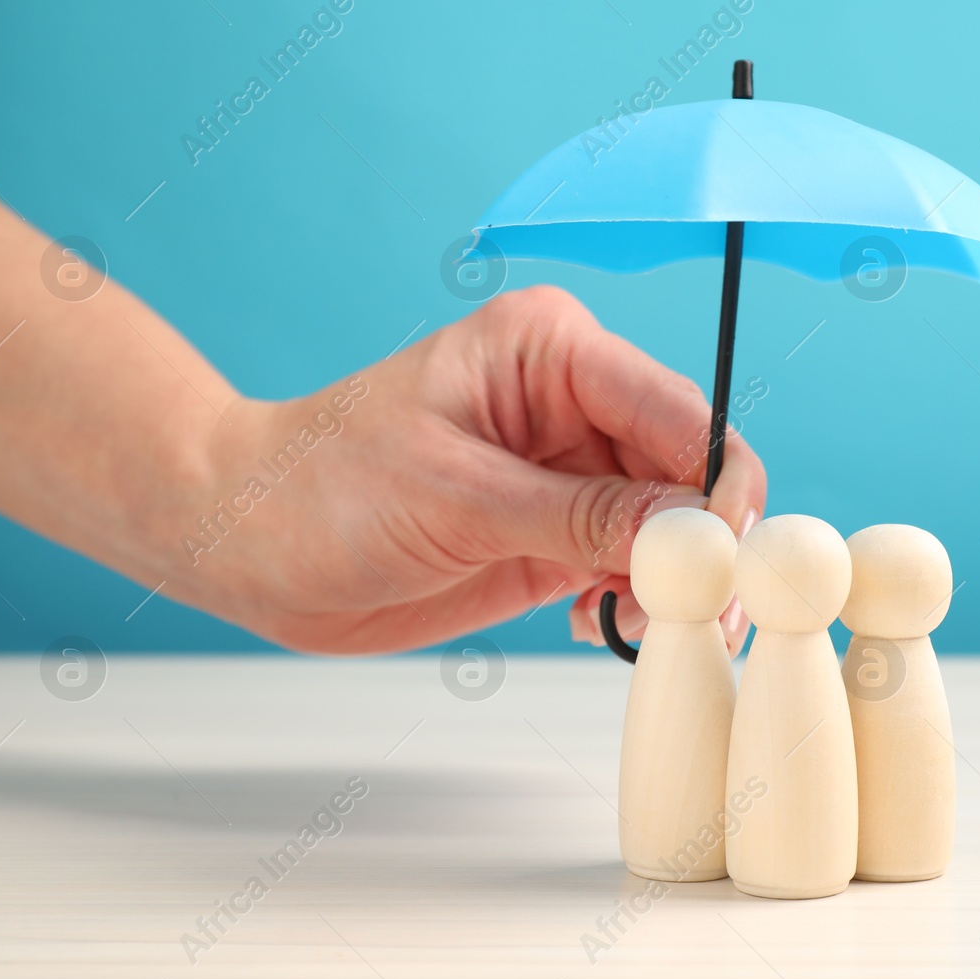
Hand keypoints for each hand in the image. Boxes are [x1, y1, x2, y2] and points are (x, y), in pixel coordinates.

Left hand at [177, 286, 765, 654]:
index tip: (732, 559)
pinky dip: (635, 602)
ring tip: (637, 627)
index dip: (719, 484)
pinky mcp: (555, 530)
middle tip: (709, 617)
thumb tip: (694, 535)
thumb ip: (581, 517)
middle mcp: (574, 403)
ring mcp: (567, 471)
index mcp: (551, 351)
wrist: (248, 544)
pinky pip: (632, 565)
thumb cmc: (319, 488)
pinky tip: (592, 624)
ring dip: (672, 584)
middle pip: (689, 471)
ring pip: (672, 527)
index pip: (677, 411)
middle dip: (705, 546)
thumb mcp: (455, 498)